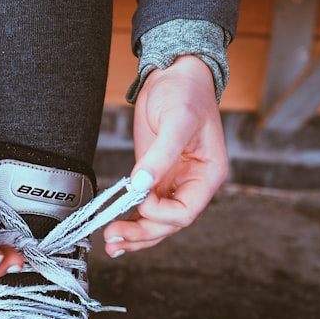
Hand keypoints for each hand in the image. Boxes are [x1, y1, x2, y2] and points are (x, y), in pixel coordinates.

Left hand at [104, 55, 227, 255]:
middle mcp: (192, 185)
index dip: (160, 213)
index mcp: (207, 175)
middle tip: (113, 236)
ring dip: (134, 234)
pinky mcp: (154, 178)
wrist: (174, 75)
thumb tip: (141, 184)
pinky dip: (131, 221)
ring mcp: (172, 183)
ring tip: (111, 243)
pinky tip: (117, 233)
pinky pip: (144, 208)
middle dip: (141, 232)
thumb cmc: (186, 93)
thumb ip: (161, 154)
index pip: (185, 211)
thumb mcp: (177, 120)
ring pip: (155, 222)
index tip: (140, 197)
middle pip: (167, 224)